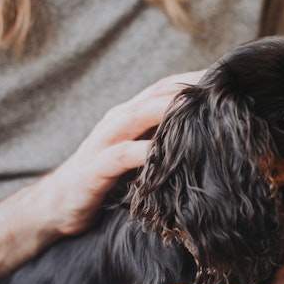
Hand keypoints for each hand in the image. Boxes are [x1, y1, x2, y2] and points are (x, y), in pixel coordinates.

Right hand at [33, 70, 205, 235]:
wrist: (57, 205)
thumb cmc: (106, 181)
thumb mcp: (137, 158)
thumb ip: (162, 145)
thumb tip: (207, 144)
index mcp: (130, 117)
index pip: (166, 89)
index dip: (194, 79)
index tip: (226, 78)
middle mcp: (118, 122)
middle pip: (156, 95)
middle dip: (188, 88)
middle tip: (220, 86)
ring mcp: (104, 142)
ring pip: (138, 116)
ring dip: (168, 109)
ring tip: (198, 106)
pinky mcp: (94, 168)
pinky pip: (121, 156)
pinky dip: (143, 151)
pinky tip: (162, 152)